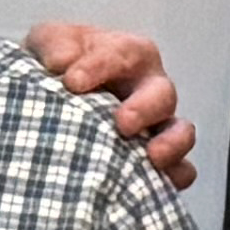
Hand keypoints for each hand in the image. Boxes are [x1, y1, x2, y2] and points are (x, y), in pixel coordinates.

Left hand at [23, 19, 197, 191]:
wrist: (52, 95)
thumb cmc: (59, 63)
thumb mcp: (49, 42)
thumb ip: (54, 45)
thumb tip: (60, 64)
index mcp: (128, 54)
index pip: (121, 55)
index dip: (100, 68)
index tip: (72, 82)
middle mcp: (149, 88)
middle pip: (161, 94)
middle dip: (145, 108)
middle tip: (123, 124)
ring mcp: (157, 125)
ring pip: (180, 131)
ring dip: (172, 144)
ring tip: (152, 157)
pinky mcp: (156, 159)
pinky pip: (180, 170)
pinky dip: (173, 178)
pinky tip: (153, 187)